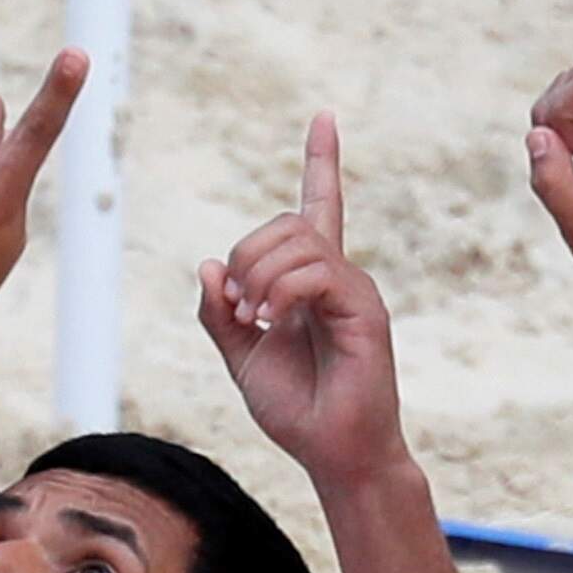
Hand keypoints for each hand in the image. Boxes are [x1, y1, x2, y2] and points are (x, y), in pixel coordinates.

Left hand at [199, 113, 409, 484]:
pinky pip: (315, 272)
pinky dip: (280, 290)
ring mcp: (353, 289)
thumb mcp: (240, 358)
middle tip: (237, 307)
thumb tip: (208, 265)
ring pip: (298, 242)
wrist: (333, 454)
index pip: (319, 208)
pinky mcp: (364, 309)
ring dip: (258, 275)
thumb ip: (220, 313)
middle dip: (245, 255)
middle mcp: (337, 276)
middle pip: (285, 224)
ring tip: (253, 319)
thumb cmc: (295, 410)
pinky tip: (269, 320)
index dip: (321, 163)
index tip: (323, 118)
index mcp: (310, 282)